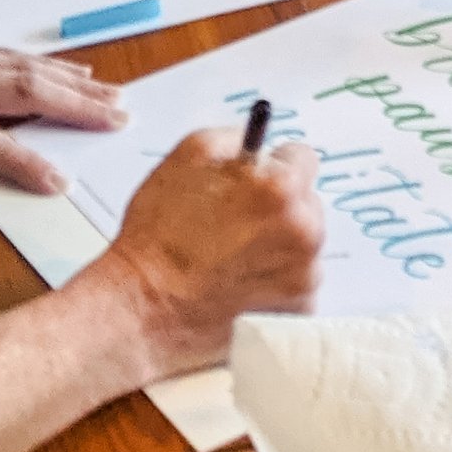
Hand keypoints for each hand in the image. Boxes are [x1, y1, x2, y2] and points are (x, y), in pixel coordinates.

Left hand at [0, 33, 125, 208]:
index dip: (21, 162)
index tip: (62, 182)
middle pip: (17, 89)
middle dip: (73, 105)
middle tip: (120, 118)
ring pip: (19, 65)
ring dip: (71, 81)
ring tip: (113, 95)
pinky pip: (5, 53)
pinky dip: (45, 64)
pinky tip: (74, 70)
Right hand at [89, 134, 325, 379]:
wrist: (144, 309)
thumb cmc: (161, 235)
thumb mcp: (188, 158)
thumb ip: (234, 140)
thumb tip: (259, 146)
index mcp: (281, 189)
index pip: (302, 158)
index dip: (273, 167)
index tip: (254, 182)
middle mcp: (305, 232)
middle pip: (306, 203)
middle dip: (279, 208)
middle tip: (238, 224)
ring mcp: (305, 277)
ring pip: (303, 246)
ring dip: (279, 246)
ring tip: (235, 259)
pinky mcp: (298, 312)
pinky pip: (297, 284)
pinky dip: (277, 284)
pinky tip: (243, 285)